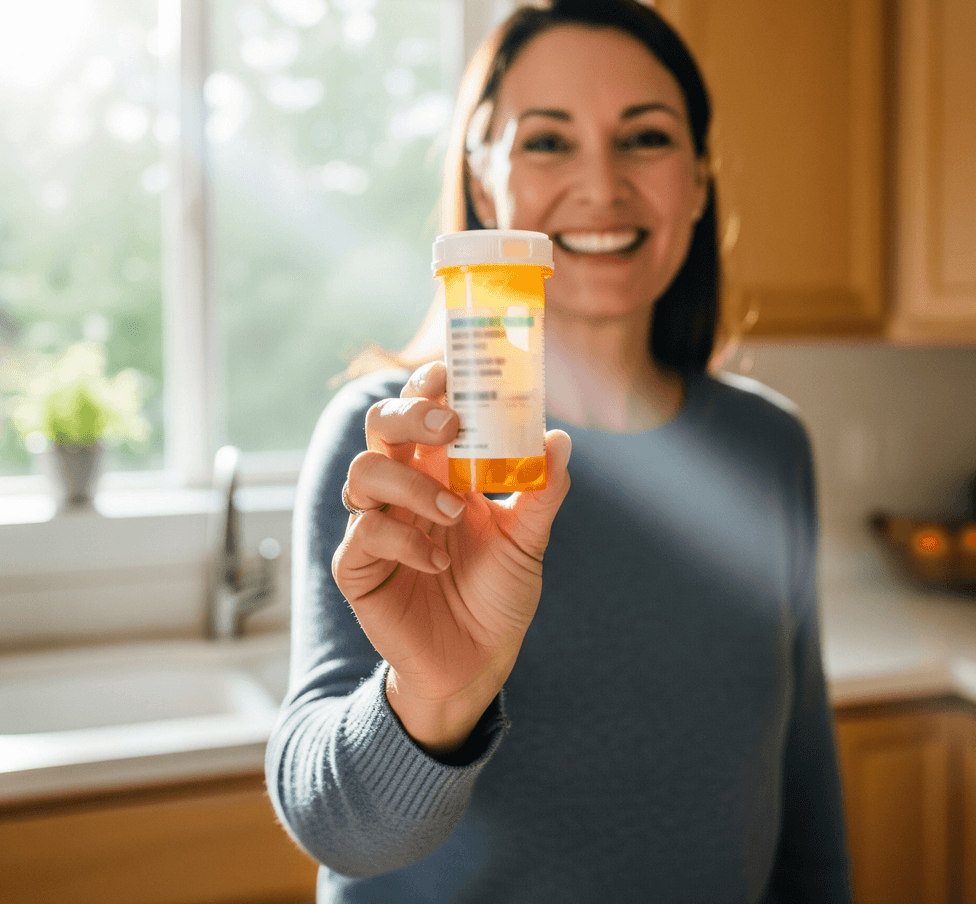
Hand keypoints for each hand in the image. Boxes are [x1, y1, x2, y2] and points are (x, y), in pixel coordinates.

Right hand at [332, 361, 571, 754]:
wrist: (477, 662)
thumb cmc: (497, 593)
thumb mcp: (528, 540)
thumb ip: (542, 491)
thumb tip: (560, 439)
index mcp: (437, 470)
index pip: (421, 408)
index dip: (428, 382)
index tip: (454, 371)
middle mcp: (402, 487)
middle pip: (380, 424)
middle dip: (409, 411)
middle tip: (450, 424)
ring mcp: (375, 523)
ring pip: (363, 470)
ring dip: (412, 483)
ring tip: (455, 510)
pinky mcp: (358, 565)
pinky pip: (364, 530)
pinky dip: (405, 539)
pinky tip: (438, 562)